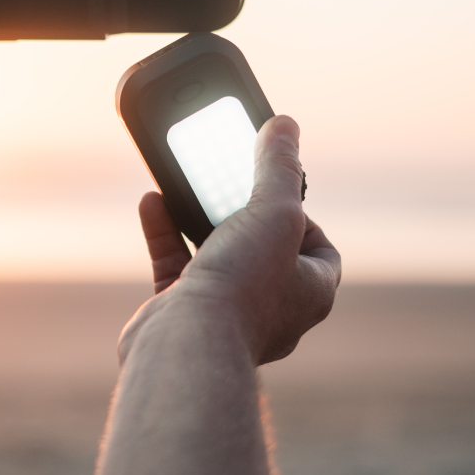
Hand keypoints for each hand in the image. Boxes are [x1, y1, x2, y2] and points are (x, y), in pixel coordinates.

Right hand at [122, 115, 340, 365]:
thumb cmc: (243, 288)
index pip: (320, 248)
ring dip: (200, 217)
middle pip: (263, 247)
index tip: (278, 189)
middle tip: (228, 182)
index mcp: (310, 292)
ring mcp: (226, 313)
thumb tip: (286, 126)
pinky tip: (153, 202)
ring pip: (216, 253)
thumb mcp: (275, 211)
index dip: (303, 214)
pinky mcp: (182, 313)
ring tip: (188, 184)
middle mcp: (272, 307)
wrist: (185, 347)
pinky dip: (165, 232)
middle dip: (242, 212)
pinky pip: (175, 264)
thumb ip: (279, 168)